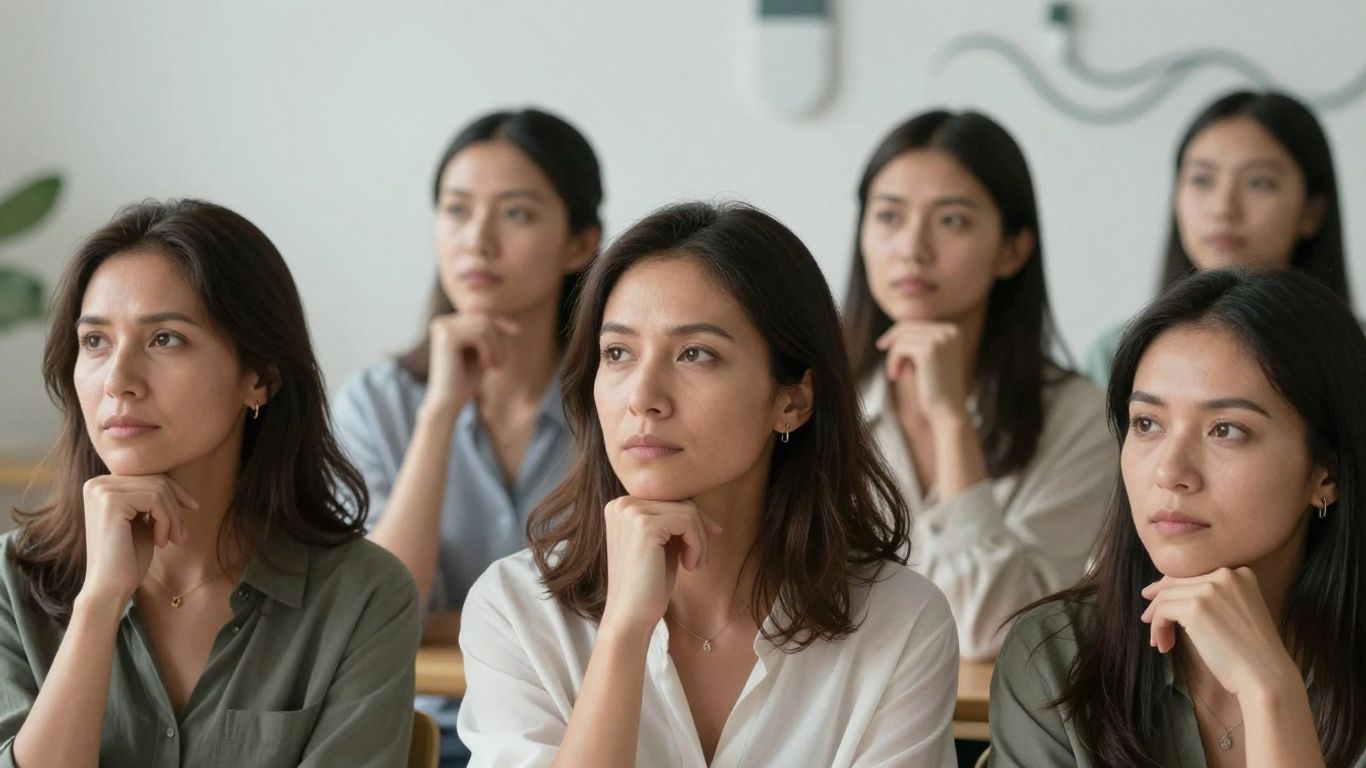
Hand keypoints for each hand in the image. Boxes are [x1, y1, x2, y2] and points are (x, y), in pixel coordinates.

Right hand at [80, 475, 197, 604]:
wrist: (109, 587)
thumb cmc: (128, 557)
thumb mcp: (142, 521)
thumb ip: (151, 498)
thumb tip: (173, 481)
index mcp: (101, 485)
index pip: (149, 476)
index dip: (175, 492)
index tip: (192, 508)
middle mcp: (97, 483)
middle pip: (156, 480)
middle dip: (176, 506)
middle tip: (181, 534)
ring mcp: (101, 491)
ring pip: (159, 490)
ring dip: (173, 517)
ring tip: (174, 540)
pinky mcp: (110, 502)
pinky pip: (155, 500)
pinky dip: (166, 522)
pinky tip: (161, 543)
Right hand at [424, 313, 520, 415]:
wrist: (448, 404)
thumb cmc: (466, 382)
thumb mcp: (484, 356)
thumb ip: (493, 339)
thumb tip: (512, 324)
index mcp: (446, 325)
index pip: (479, 316)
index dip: (500, 322)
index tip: (517, 332)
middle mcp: (441, 323)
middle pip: (483, 318)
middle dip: (499, 339)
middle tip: (502, 363)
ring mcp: (442, 327)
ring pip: (484, 325)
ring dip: (496, 347)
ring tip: (496, 367)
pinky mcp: (447, 337)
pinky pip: (480, 334)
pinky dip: (490, 350)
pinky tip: (488, 367)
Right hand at [599, 497, 721, 637]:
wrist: (630, 616)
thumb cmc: (647, 584)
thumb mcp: (660, 544)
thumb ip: (670, 521)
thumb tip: (698, 506)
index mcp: (620, 505)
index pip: (670, 499)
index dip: (693, 520)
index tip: (706, 541)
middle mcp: (622, 503)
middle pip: (681, 502)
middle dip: (699, 530)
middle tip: (700, 560)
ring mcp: (631, 513)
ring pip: (688, 511)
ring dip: (700, 541)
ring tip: (694, 565)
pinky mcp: (644, 526)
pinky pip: (688, 522)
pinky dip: (697, 545)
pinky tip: (689, 567)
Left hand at [876, 321, 969, 422]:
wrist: (948, 411)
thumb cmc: (935, 389)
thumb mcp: (929, 360)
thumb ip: (917, 342)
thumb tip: (895, 329)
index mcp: (953, 331)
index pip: (917, 323)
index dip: (899, 333)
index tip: (886, 345)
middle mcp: (949, 331)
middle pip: (908, 326)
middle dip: (893, 339)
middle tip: (880, 347)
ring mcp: (940, 339)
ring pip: (902, 337)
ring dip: (893, 355)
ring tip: (894, 374)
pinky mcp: (929, 350)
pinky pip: (899, 347)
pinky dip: (892, 361)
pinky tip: (894, 376)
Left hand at [1140, 567, 1300, 697]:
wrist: (1265, 677)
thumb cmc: (1252, 654)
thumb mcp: (1237, 613)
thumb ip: (1213, 598)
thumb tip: (1171, 594)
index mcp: (1240, 574)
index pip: (1193, 575)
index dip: (1171, 588)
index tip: (1156, 599)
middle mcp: (1226, 574)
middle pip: (1176, 583)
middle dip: (1159, 603)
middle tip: (1148, 620)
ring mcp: (1210, 589)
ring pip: (1166, 597)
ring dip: (1158, 621)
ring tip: (1160, 641)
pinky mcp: (1195, 607)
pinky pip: (1162, 612)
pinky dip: (1158, 628)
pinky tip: (1164, 646)